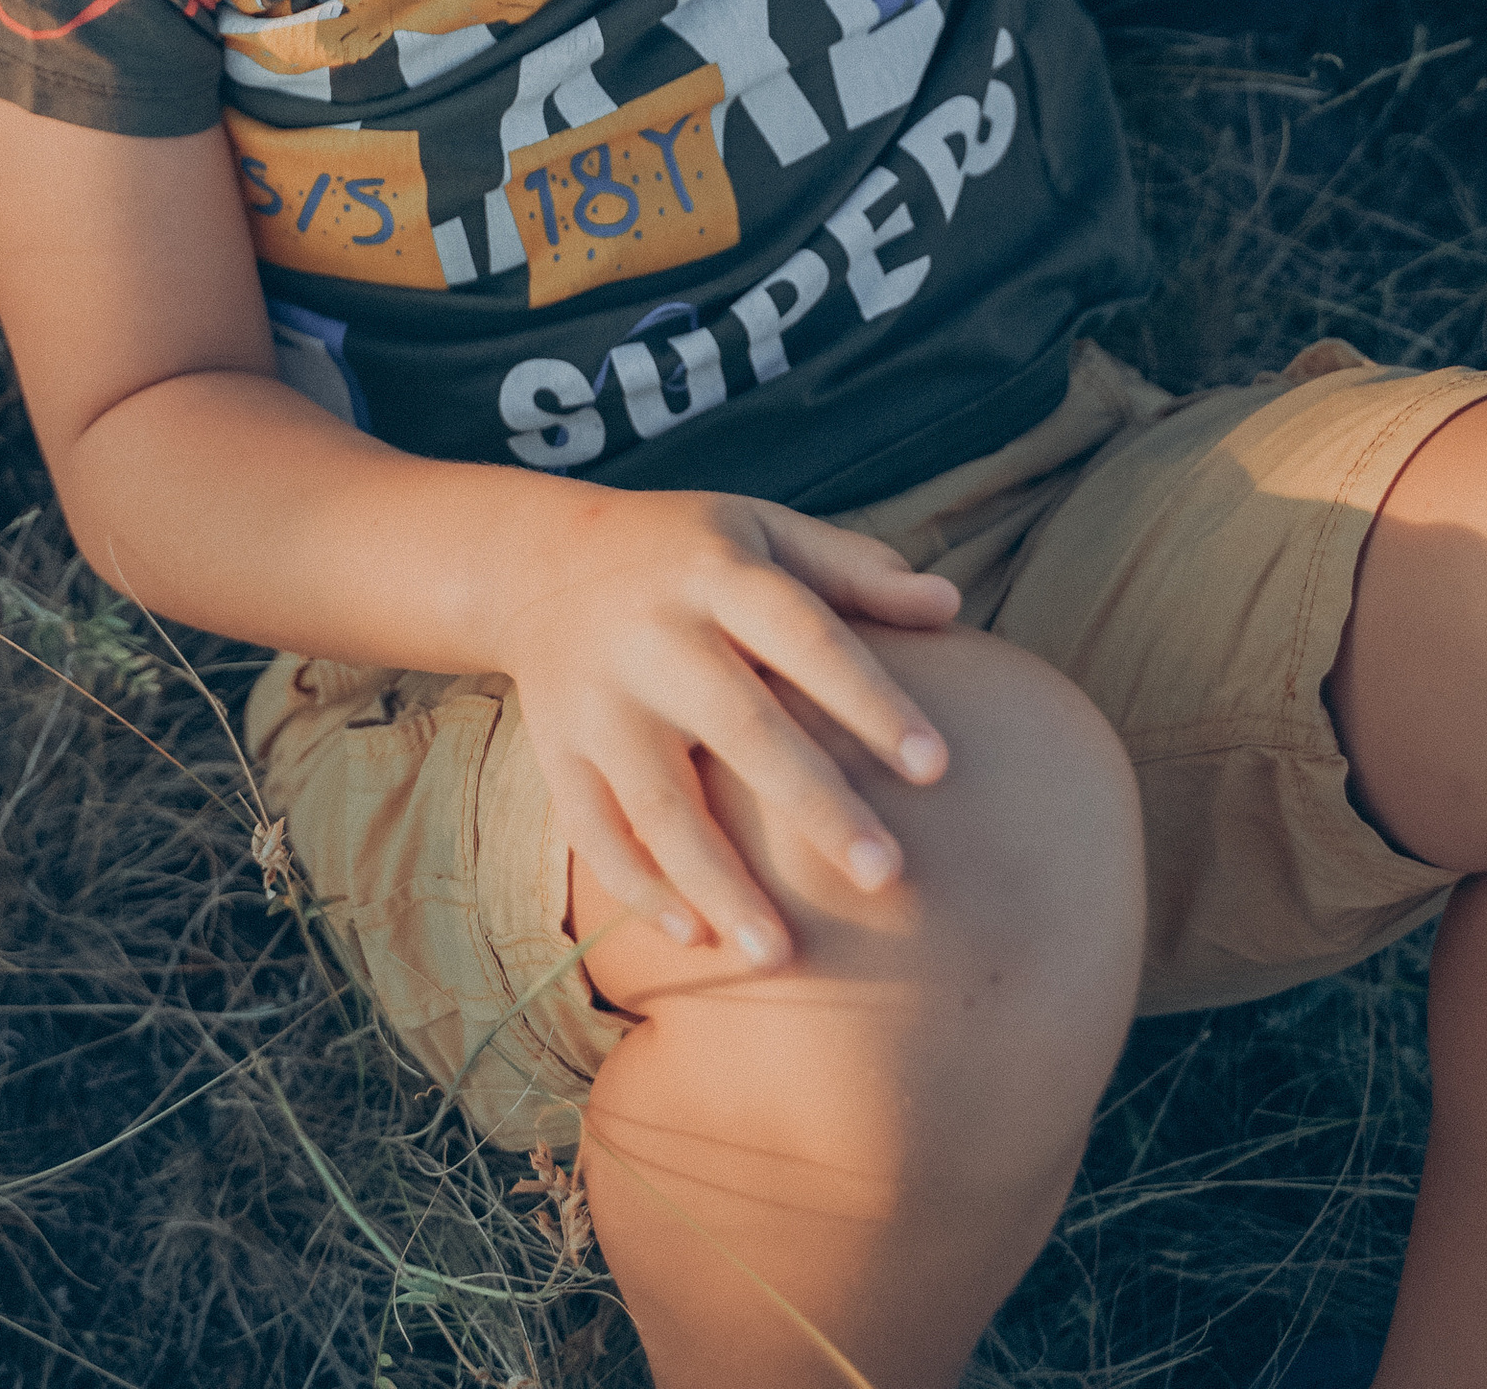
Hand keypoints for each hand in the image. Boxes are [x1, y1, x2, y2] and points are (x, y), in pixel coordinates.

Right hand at [498, 488, 961, 961]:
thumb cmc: (685, 553)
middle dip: (812, 804)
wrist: (535, 560)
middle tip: (887, 874)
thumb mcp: (762, 531)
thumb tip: (952, 602)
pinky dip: (639, 888)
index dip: (869, 697)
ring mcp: (598, 699)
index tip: (937, 766)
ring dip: (719, 880)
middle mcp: (653, 635)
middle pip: (738, 725)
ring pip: (658, 802)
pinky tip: (696, 937)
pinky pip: (593, 830)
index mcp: (716, 574)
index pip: (803, 634)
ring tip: (782, 955)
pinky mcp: (557, 749)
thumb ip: (853, 570)